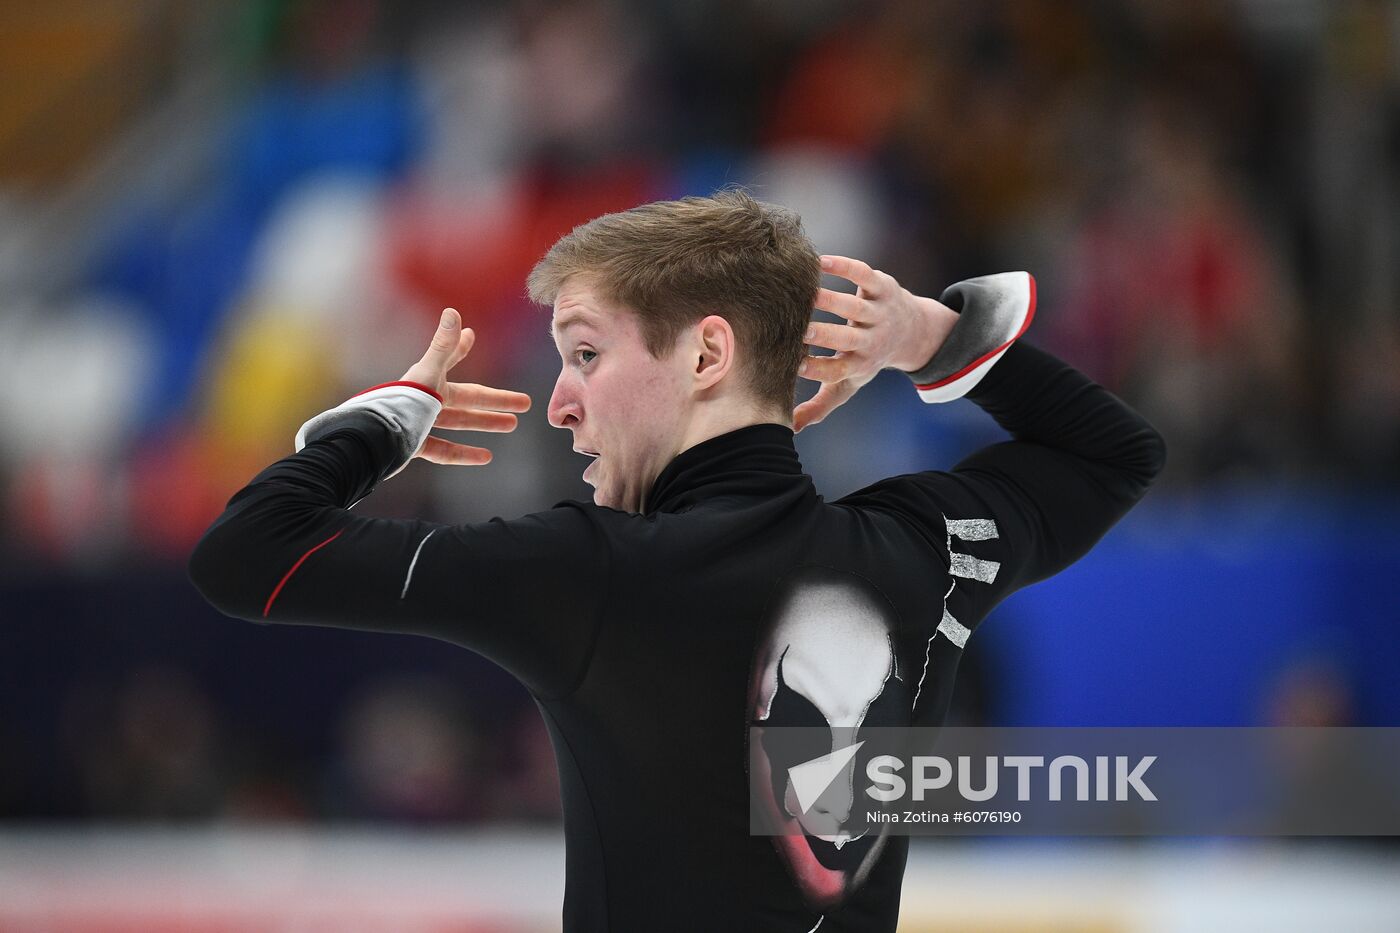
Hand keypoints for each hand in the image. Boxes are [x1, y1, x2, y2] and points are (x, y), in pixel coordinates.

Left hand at [399, 308, 532, 464]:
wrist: (375, 439)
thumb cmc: (403, 403)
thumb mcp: (429, 374)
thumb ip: (443, 346)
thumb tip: (452, 311)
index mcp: (429, 379)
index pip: (450, 359)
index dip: (461, 347)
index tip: (471, 335)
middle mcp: (426, 399)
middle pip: (467, 399)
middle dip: (496, 399)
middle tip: (524, 403)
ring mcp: (421, 422)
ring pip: (460, 423)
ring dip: (486, 423)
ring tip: (511, 425)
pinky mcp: (415, 445)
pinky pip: (445, 450)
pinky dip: (465, 454)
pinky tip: (486, 457)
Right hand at [793, 255, 957, 432]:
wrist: (912, 331)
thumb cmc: (866, 359)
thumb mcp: (847, 385)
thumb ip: (820, 406)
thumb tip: (791, 429)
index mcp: (859, 365)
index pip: (836, 370)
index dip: (815, 368)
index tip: (791, 363)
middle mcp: (871, 339)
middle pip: (847, 338)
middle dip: (822, 334)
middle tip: (794, 328)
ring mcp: (878, 311)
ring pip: (853, 306)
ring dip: (828, 300)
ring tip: (801, 293)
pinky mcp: (881, 286)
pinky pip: (862, 274)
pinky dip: (843, 267)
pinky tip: (818, 262)